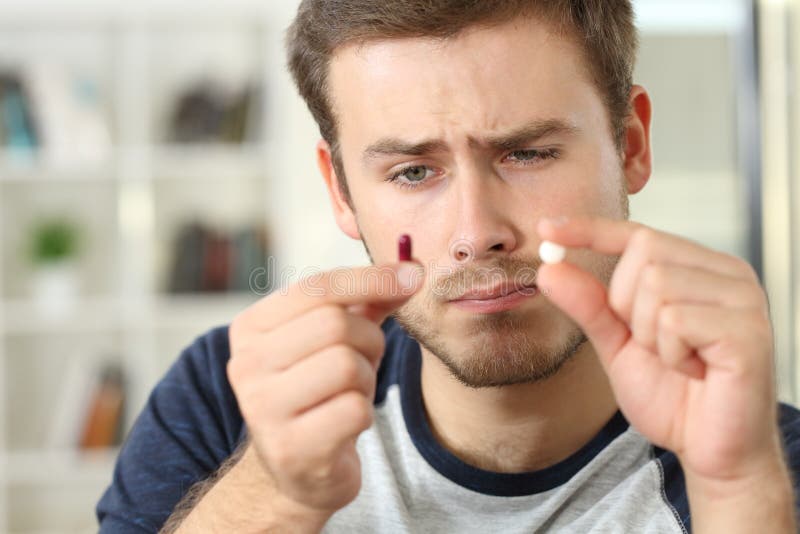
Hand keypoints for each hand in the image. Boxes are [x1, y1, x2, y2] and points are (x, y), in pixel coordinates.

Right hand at [227, 261, 422, 516]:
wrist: (298, 467)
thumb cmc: (320, 389)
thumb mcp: (337, 338)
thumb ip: (368, 300)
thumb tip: (410, 271)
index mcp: (250, 328)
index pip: (317, 288)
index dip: (371, 279)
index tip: (413, 275)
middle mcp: (246, 365)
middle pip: (335, 324)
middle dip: (369, 340)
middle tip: (366, 360)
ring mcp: (263, 409)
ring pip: (347, 365)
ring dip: (366, 379)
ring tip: (351, 392)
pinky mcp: (291, 449)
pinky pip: (355, 410)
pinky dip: (364, 413)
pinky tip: (347, 423)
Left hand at [535, 217, 783, 485]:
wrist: (710, 451)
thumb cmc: (672, 396)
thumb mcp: (618, 345)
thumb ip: (589, 305)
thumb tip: (550, 267)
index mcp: (699, 269)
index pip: (637, 233)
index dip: (589, 229)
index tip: (545, 227)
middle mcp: (727, 273)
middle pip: (644, 253)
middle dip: (627, 304)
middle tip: (653, 344)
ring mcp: (743, 298)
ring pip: (657, 285)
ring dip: (650, 335)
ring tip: (678, 360)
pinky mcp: (750, 330)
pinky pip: (676, 321)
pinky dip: (670, 353)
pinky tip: (694, 371)